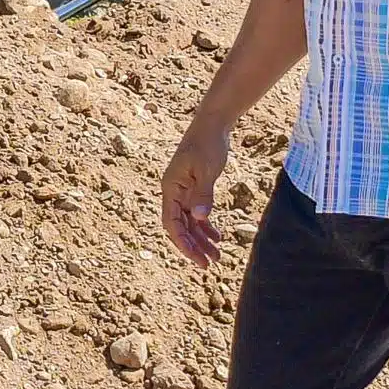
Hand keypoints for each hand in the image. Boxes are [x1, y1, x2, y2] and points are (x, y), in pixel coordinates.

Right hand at [161, 112, 235, 267]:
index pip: (172, 223)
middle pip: (180, 227)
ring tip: (217, 256)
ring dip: (201, 239)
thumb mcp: (206, 170)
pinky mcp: (194, 189)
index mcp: (171, 188)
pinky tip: (217, 237)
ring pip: (190, 223)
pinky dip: (206, 226)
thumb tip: (199, 218)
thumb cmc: (207, 144)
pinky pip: (197, 214)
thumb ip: (203, 195)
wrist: (213, 125)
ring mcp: (183, 192)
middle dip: (194, 247)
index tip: (197, 259)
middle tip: (209, 264)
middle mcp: (174, 193)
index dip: (183, 243)